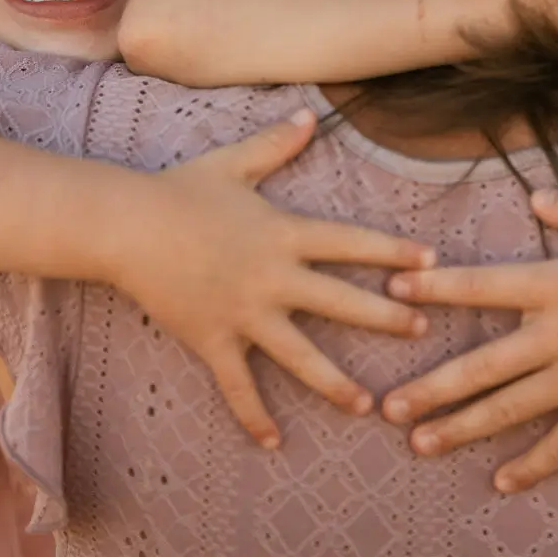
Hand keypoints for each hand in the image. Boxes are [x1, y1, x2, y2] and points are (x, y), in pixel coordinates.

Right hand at [111, 108, 436, 448]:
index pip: (351, 243)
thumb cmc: (178, 190)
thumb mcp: (233, 162)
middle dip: (385, 317)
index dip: (393, 250)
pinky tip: (273, 442)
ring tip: (367, 404)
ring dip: (334, 382)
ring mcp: (244, 313)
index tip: (431, 260)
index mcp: (283, 233)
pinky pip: (238, 385)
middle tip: (421, 330)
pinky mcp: (213, 339)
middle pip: (340, 302)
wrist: (126, 226)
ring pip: (299, 355)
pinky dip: (253, 415)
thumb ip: (276, 144)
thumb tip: (309, 114)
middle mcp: (272, 277)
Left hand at [380, 187, 557, 491]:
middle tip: (387, 407)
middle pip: (482, 364)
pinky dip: (531, 464)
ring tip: (419, 445)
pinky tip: (500, 480)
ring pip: (509, 408)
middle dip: (431, 387)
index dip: (436, 289)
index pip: (482, 286)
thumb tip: (535, 199)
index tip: (394, 293)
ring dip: (461, 428)